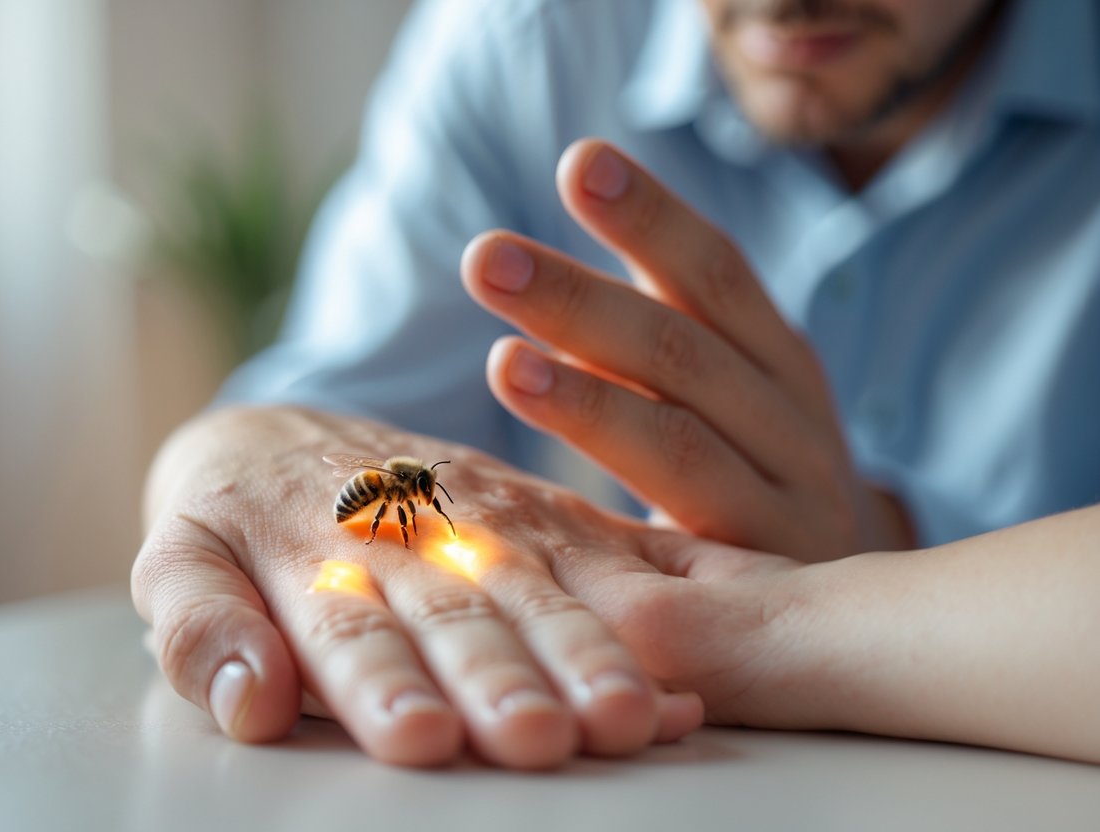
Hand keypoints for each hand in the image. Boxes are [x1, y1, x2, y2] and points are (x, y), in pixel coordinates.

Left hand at [132, 405, 702, 768]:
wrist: (289, 429)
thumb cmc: (235, 515)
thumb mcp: (180, 555)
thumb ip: (200, 624)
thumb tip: (247, 702)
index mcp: (309, 549)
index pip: (346, 626)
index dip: (382, 683)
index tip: (418, 736)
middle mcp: (406, 537)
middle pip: (453, 615)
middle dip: (496, 677)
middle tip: (537, 736)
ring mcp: (479, 523)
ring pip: (533, 594)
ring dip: (581, 655)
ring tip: (629, 716)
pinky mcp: (532, 520)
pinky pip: (591, 571)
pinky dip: (635, 626)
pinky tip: (681, 685)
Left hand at [461, 139, 912, 560]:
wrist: (842, 608)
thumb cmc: (747, 480)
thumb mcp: (720, 401)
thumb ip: (652, 347)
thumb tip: (533, 278)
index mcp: (776, 358)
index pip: (715, 272)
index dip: (651, 217)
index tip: (579, 161)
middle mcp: (791, 419)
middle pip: (684, 345)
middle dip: (580, 301)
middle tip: (486, 256)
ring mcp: (788, 503)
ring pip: (681, 440)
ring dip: (587, 400)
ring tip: (502, 361)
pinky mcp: (765, 582)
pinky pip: (684, 542)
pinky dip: (618, 517)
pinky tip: (541, 495)